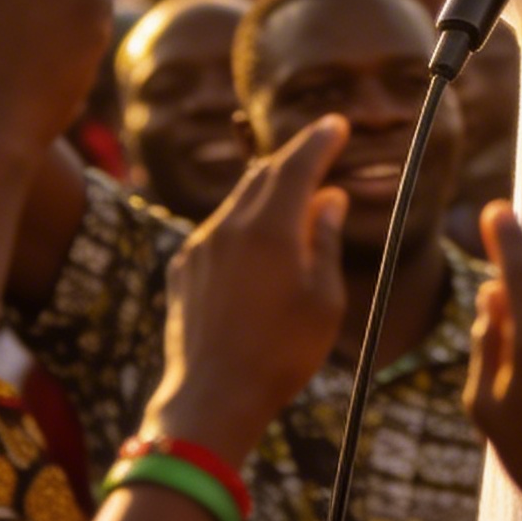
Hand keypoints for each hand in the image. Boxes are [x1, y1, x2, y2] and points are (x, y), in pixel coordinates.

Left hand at [151, 116, 349, 450]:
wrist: (212, 397)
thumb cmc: (281, 353)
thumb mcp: (323, 299)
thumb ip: (324, 240)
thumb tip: (329, 199)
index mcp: (270, 229)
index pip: (297, 166)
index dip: (319, 141)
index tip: (338, 124)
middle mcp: (229, 226)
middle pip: (265, 174)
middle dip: (295, 156)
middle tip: (321, 146)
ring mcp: (201, 245)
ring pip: (239, 199)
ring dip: (269, 188)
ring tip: (295, 193)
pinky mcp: (184, 266)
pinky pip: (219, 228)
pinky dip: (246, 219)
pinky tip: (260, 238)